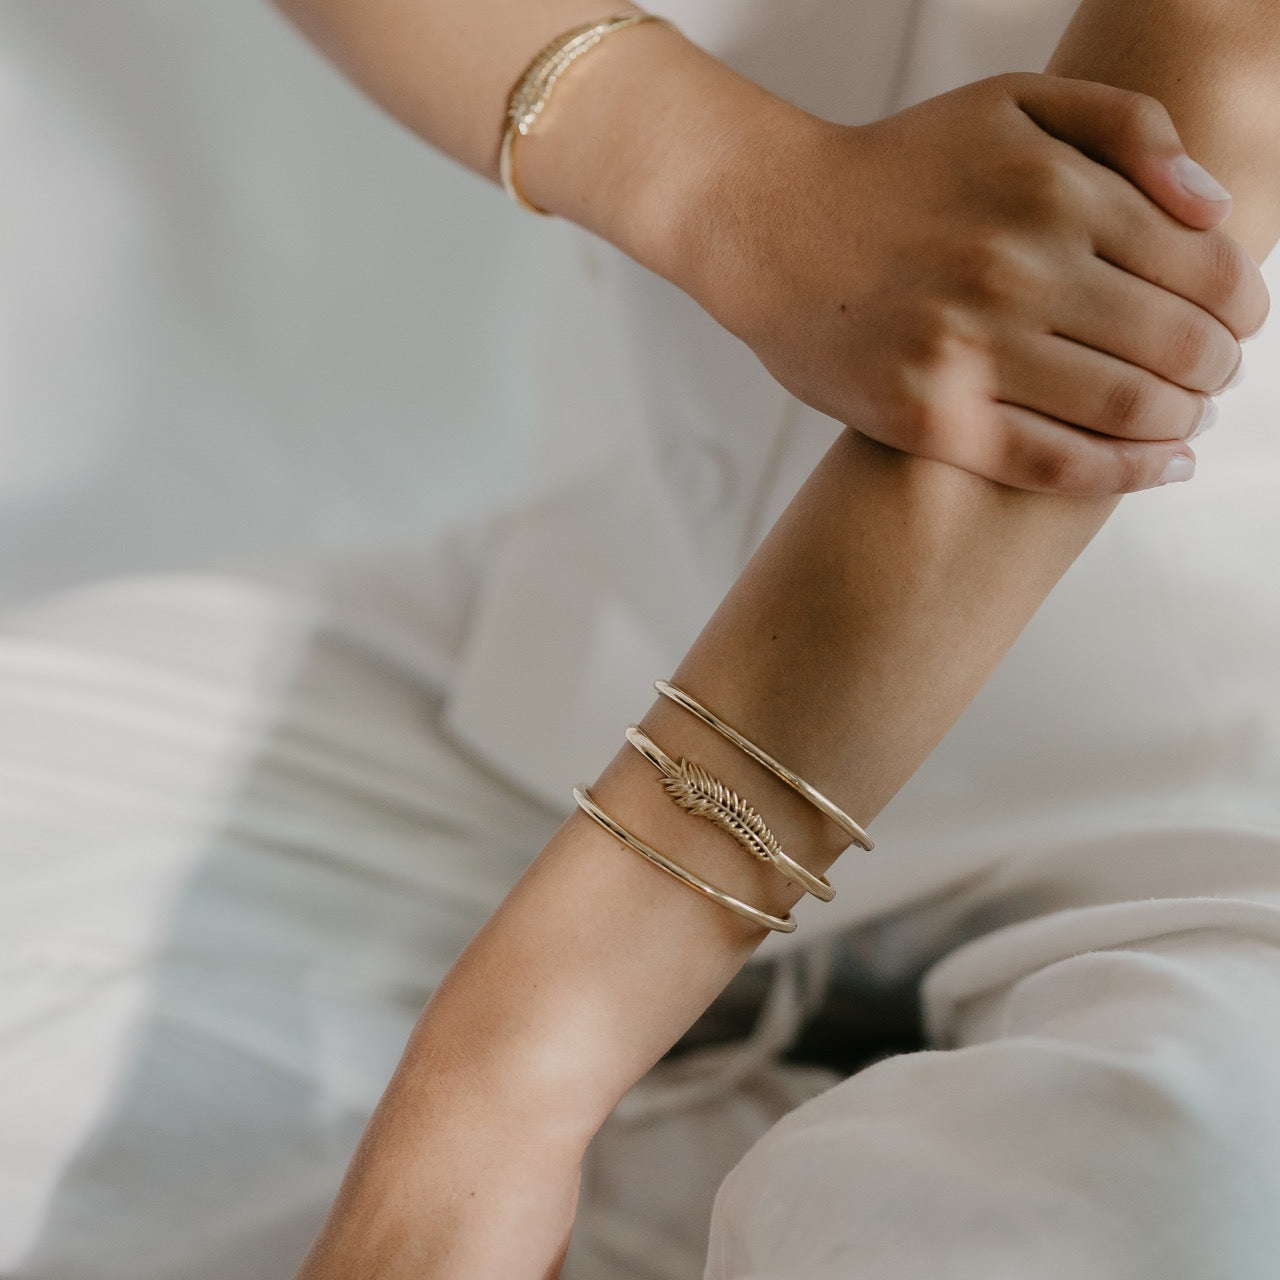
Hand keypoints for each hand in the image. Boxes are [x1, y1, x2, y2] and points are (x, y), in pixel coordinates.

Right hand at [678, 73, 1269, 493]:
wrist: (773, 226)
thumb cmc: (897, 170)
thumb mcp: (1014, 102)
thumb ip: (1129, 131)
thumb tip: (1214, 210)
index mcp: (1053, 192)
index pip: (1203, 267)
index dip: (1243, 305)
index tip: (1241, 324)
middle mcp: (1017, 271)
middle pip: (1175, 345)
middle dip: (1219, 369)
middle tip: (1216, 378)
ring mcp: (969, 351)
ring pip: (1123, 408)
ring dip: (1180, 422)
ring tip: (1187, 421)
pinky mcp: (928, 417)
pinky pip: (1050, 462)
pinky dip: (1120, 473)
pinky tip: (1158, 467)